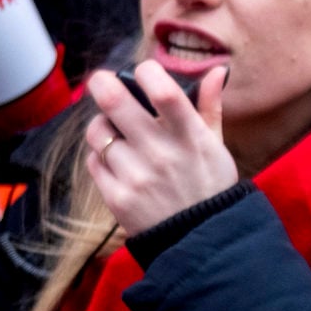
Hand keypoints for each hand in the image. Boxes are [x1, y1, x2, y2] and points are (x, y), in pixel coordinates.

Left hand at [83, 61, 236, 236]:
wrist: (200, 240)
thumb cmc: (209, 185)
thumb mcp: (216, 146)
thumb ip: (210, 106)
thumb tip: (216, 70)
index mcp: (190, 137)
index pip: (163, 92)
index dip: (146, 72)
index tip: (143, 72)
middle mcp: (161, 154)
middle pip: (115, 102)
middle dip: (102, 83)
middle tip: (101, 81)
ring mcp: (135, 176)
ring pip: (98, 132)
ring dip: (102, 126)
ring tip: (114, 132)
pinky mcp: (116, 197)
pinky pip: (93, 161)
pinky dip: (100, 157)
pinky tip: (118, 163)